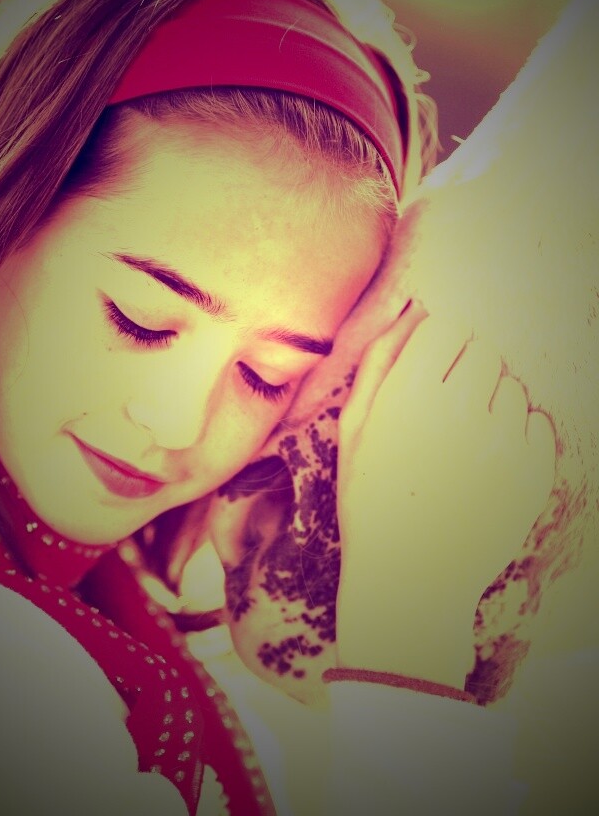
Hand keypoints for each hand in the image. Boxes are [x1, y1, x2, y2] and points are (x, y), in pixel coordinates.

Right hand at [335, 303, 555, 687]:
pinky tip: (487, 466)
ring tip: (465, 446)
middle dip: (467, 370)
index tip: (431, 370)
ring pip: (513, 387)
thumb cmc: (371, 500)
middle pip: (486, 350)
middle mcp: (460, 413)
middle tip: (447, 411)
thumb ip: (380, 361)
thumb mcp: (354, 429)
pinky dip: (517, 437)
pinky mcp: (534, 473)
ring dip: (493, 403)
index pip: (449, 327)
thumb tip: (413, 308)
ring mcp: (503, 444)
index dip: (439, 345)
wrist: (410, 582)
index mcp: (409, 398)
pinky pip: (537, 425)